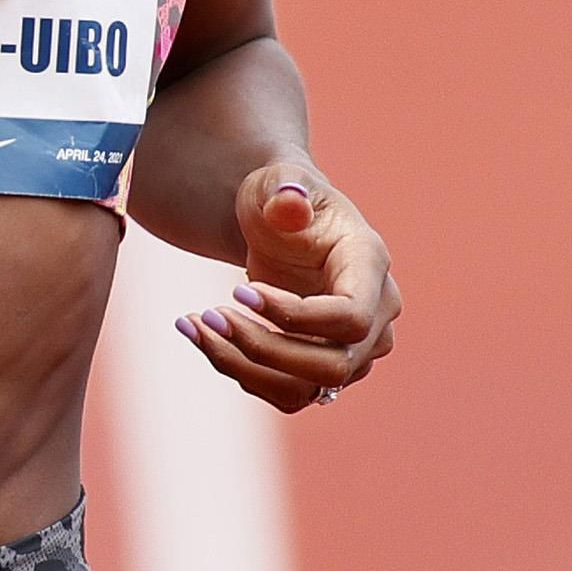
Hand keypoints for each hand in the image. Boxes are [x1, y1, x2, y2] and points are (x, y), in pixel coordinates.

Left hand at [175, 160, 399, 413]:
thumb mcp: (278, 179)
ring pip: (306, 389)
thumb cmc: (282, 196)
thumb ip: (286, 187)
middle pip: (333, 364)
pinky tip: (203, 336)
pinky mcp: (322, 369)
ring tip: (195, 325)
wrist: (279, 222)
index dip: (295, 316)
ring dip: (244, 366)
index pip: (350, 316)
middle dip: (264, 347)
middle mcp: (376, 317)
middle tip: (208, 314)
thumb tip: (290, 202)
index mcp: (371, 266)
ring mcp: (354, 350)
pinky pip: (285, 391)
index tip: (239, 292)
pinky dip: (240, 370)